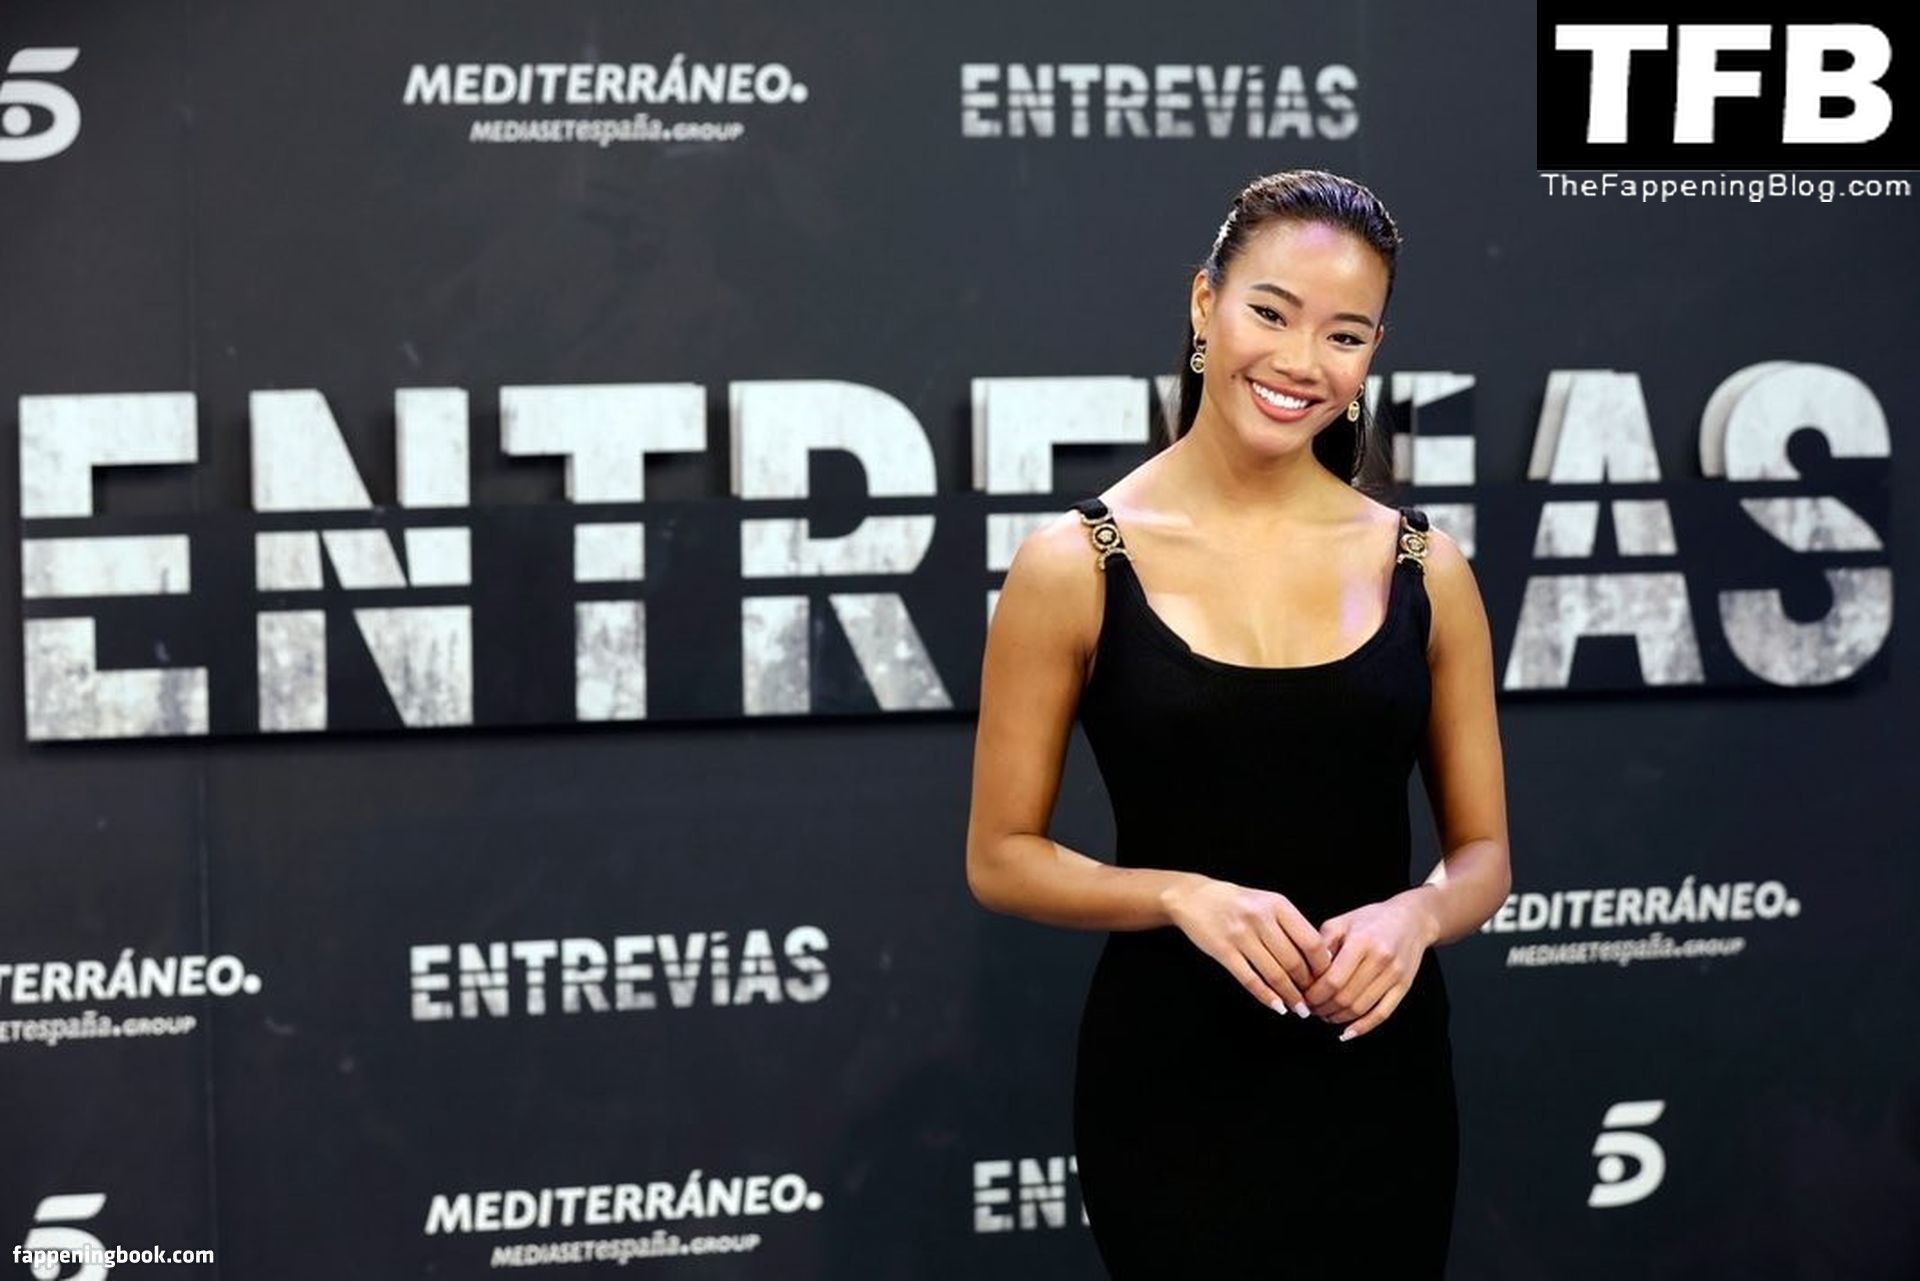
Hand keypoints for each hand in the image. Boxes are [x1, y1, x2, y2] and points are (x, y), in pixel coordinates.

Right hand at [1162, 876, 1334, 1016]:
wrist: (1193, 897)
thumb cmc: (1237, 902)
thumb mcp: (1267, 903)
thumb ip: (1290, 925)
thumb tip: (1320, 958)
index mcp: (1278, 904)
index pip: (1311, 941)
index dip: (1323, 966)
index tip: (1327, 980)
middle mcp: (1260, 918)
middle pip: (1294, 961)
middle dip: (1307, 986)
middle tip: (1314, 1000)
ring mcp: (1240, 935)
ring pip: (1274, 974)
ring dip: (1290, 996)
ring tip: (1299, 1009)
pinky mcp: (1223, 951)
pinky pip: (1249, 979)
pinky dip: (1266, 996)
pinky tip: (1276, 1006)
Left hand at [1302, 891, 1436, 1041]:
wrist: (1411, 919)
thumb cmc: (1371, 919)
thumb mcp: (1342, 922)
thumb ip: (1322, 944)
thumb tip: (1304, 972)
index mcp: (1362, 941)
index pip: (1333, 979)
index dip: (1315, 994)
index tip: (1304, 996)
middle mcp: (1381, 959)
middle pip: (1345, 997)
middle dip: (1323, 1008)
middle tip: (1311, 1008)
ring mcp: (1394, 975)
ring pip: (1361, 1008)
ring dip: (1338, 1017)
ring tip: (1325, 1015)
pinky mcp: (1404, 986)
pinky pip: (1382, 1014)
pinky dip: (1363, 1027)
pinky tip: (1348, 1032)